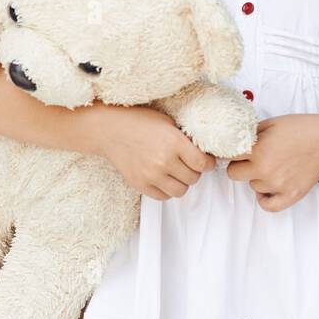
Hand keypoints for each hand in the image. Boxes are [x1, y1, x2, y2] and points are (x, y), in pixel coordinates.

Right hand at [82, 103, 216, 201]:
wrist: (110, 130)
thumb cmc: (139, 121)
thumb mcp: (168, 122)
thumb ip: (185, 138)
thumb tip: (203, 152)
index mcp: (174, 142)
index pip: (203, 164)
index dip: (209, 163)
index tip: (207, 161)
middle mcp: (164, 161)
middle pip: (194, 178)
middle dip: (195, 171)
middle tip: (189, 163)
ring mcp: (151, 175)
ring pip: (180, 191)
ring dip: (182, 182)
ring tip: (176, 172)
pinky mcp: (140, 185)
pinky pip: (163, 197)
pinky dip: (167, 189)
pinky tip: (163, 177)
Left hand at [225, 113, 318, 212]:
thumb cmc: (302, 129)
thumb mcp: (271, 123)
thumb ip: (250, 133)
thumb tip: (235, 139)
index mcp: (258, 149)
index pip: (228, 156)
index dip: (231, 151)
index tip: (235, 151)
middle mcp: (264, 169)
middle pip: (234, 174)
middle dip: (240, 165)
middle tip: (252, 158)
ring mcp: (277, 185)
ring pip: (253, 186)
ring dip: (258, 178)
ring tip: (273, 165)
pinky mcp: (290, 195)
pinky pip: (268, 205)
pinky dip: (265, 199)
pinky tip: (268, 189)